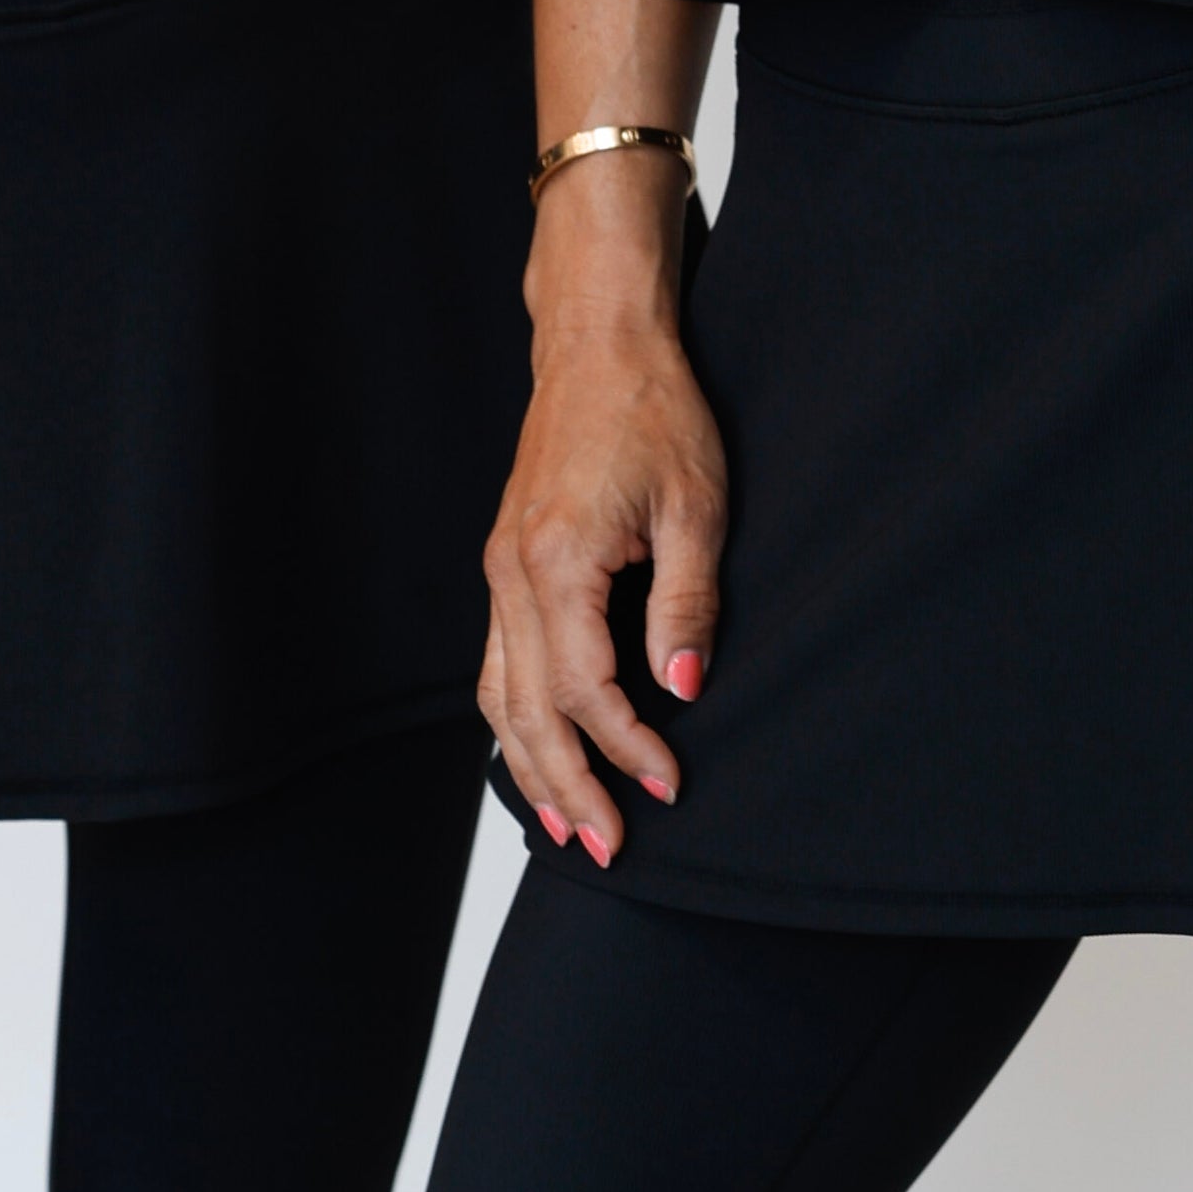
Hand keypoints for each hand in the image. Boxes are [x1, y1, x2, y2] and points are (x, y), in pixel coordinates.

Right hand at [480, 260, 725, 866]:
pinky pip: (496, 663)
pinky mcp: (506, 565)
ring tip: (567, 825)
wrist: (598, 344)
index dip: (627, 747)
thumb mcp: (696, 507)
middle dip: (569, 785)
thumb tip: (686, 691)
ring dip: (530, 766)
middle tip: (609, 847)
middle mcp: (512, 574)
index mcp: (557, 560)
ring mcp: (500, 571)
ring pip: (498, 695)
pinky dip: (513, 718)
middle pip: (526, 711)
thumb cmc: (653, 409)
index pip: (584, 688)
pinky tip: (536, 752)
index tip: (670, 785)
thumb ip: (687, 606)